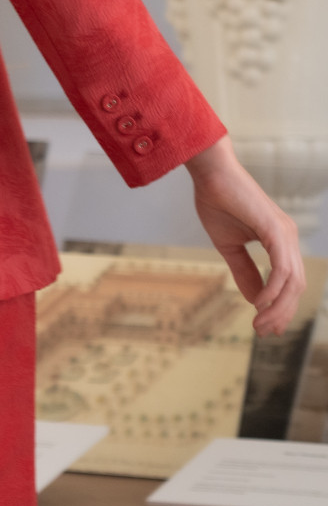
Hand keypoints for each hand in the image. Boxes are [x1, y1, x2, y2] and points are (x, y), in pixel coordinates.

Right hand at [184, 135, 304, 336]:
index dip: (281, 306)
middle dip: (282, 313)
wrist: (209, 173)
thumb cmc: (217, 201)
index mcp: (280, 239)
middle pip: (296, 286)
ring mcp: (285, 232)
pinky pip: (281, 269)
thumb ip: (243, 271)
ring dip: (277, 307)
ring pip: (292, 281)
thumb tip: (256, 301)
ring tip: (259, 323)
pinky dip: (273, 290)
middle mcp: (289, 236)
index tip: (266, 327)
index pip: (290, 281)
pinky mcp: (275, 230)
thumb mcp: (229, 245)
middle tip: (263, 332)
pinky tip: (260, 304)